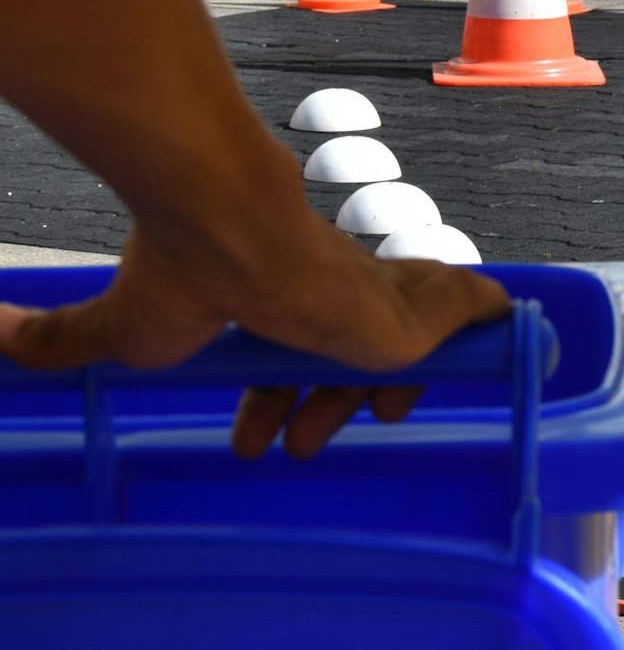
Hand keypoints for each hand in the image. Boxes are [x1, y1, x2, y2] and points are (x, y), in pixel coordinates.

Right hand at [0, 212, 511, 460]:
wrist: (234, 235)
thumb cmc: (186, 281)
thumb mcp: (121, 333)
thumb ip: (61, 339)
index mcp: (277, 304)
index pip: (296, 358)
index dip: (280, 399)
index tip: (257, 437)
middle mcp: (331, 297)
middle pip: (345, 361)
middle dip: (320, 410)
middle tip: (290, 448)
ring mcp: (377, 298)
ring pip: (402, 353)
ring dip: (373, 400)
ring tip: (330, 435)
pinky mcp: (419, 306)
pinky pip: (473, 315)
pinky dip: (487, 326)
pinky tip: (501, 337)